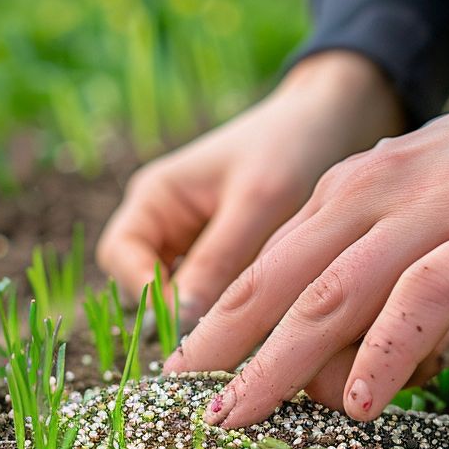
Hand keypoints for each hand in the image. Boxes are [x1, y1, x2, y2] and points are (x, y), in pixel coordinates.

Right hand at [96, 50, 403, 326]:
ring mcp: (188, 240)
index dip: (144, 290)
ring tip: (249, 314)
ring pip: (179, 294)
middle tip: (223, 326)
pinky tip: (263, 305)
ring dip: (205, 309)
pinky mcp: (219, 255)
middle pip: (141, 282)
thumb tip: (181, 319)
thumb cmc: (289, 147)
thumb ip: (217, 259)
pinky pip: (210, 291)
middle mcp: (162, 220)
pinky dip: (228, 304)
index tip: (187, 316)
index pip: (119, 255)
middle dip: (176, 306)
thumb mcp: (257, 203)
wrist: (329, 122)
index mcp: (155, 196)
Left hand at [165, 34, 448, 426]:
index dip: (225, 316)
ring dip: (277, 360)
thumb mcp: (438, 199)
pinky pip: (424, 298)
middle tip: (182, 400)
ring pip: (333, 293)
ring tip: (235, 414)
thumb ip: (390, 253)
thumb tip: (355, 338)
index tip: (188, 366)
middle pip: (280, 278)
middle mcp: (378, 196)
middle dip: (224, 343)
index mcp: (358, 188)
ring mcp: (434, 214)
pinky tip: (362, 404)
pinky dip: (386, 351)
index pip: (272, 259)